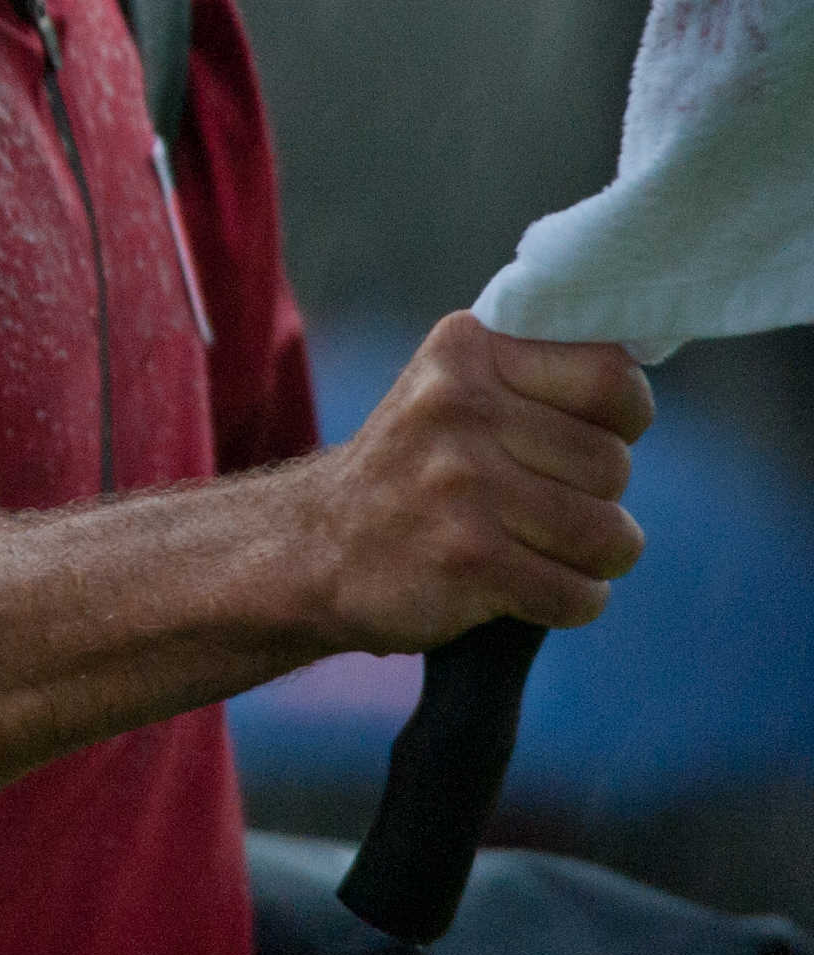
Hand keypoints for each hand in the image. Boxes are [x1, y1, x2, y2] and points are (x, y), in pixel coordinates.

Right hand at [292, 311, 648, 652]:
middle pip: (613, 466)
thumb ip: (539, 372)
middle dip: (594, 500)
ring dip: (589, 560)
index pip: (611, 377)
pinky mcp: (464, 558)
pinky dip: (566, 603)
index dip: (618, 419)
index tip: (578, 436)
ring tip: (534, 550)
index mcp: (466, 350)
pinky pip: (579, 595)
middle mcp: (456, 405)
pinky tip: (518, 589)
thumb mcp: (457, 389)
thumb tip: (638, 363)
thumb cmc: (421, 470)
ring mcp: (458, 481)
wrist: (316, 549)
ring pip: (609, 535)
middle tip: (534, 505)